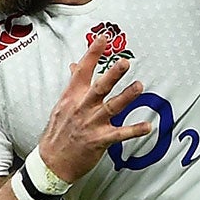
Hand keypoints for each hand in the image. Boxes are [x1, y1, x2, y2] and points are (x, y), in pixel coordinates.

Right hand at [37, 34, 152, 184]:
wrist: (51, 162)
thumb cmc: (58, 132)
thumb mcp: (62, 105)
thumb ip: (73, 85)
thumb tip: (74, 65)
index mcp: (72, 97)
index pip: (82, 71)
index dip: (93, 53)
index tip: (103, 38)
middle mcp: (82, 108)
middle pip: (98, 87)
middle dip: (112, 74)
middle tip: (125, 62)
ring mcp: (90, 124)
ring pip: (111, 107)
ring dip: (126, 97)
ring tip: (139, 86)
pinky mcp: (98, 141)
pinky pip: (119, 134)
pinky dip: (134, 130)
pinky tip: (147, 126)